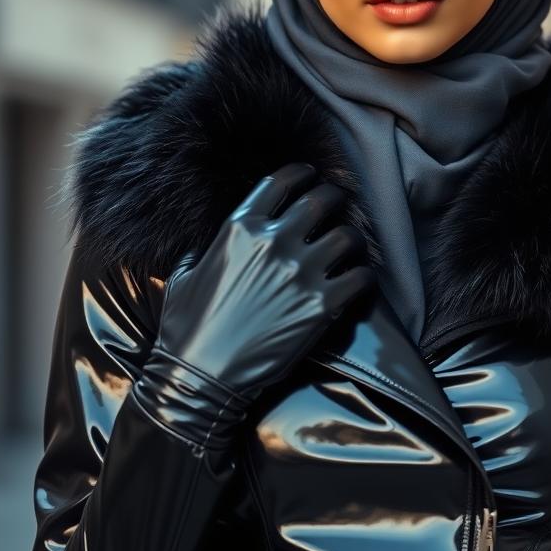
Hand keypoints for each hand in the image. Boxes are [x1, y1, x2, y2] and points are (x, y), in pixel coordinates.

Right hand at [131, 162, 376, 448]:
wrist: (201, 377)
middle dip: (335, 198)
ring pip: (348, 235)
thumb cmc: (187, 328)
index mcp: (239, 228)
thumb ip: (206, 249)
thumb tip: (218, 242)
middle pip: (322, 200)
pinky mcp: (321, 306)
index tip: (311, 175)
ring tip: (351, 247)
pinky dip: (364, 277)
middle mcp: (274, 242)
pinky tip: (358, 280)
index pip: (281, 181)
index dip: (301, 174)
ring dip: (353, 239)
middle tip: (339, 205)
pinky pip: (361, 277)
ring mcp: (301, 273)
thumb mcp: (185, 274)